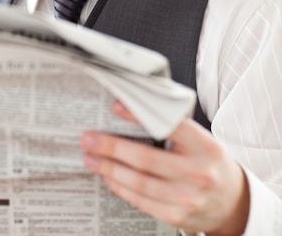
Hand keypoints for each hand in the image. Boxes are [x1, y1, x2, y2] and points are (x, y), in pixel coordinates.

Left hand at [80, 100, 248, 235]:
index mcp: (206, 146)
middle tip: (89, 138)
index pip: (169, 126)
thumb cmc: (210, 162)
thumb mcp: (201, 139)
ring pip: (139, 182)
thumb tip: (132, 109)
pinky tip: (108, 176)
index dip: (140, 116)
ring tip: (91, 158)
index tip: (115, 107)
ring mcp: (188, 198)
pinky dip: (120, 187)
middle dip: (111, 147)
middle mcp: (198, 173)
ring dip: (109, 168)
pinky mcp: (177, 216)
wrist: (232, 201)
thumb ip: (173, 127)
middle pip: (146, 158)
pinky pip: (141, 200)